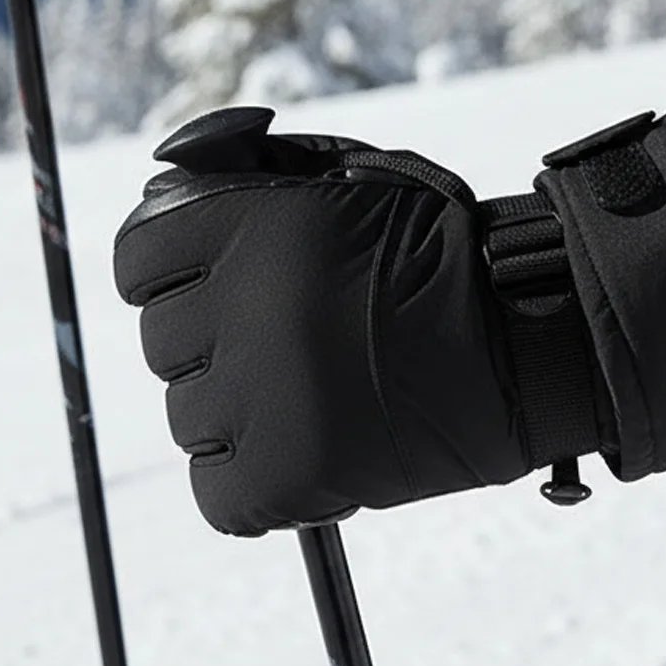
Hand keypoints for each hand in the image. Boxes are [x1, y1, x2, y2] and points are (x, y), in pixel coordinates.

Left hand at [113, 108, 609, 536]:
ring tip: (317, 393)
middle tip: (292, 342)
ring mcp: (265, 392)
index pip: (137, 259)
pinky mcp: (290, 472)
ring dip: (238, 411)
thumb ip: (245, 174)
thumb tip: (158, 183)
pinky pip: (218, 492)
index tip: (217, 286)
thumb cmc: (435, 254)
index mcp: (254, 225)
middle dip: (214, 342)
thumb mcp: (347, 179)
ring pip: (188, 415)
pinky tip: (308, 453)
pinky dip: (253, 484)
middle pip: (161, 342)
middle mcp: (249, 303)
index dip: (172, 273)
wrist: (527, 344)